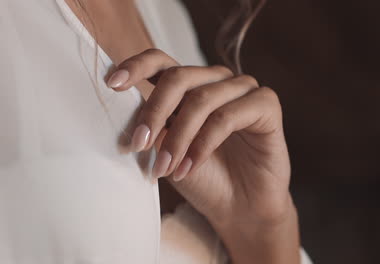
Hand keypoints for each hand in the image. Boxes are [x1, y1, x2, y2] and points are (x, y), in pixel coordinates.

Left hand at [107, 49, 299, 263]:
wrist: (239, 208)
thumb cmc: (202, 177)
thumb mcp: (168, 150)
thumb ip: (154, 126)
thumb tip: (130, 111)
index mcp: (192, 85)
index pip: (162, 61)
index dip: (136, 66)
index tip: (112, 85)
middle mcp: (217, 81)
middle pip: (179, 78)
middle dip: (154, 112)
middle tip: (137, 145)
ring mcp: (244, 90)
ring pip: (201, 100)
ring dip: (178, 138)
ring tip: (165, 169)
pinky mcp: (266, 105)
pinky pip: (227, 117)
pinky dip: (204, 144)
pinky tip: (190, 167)